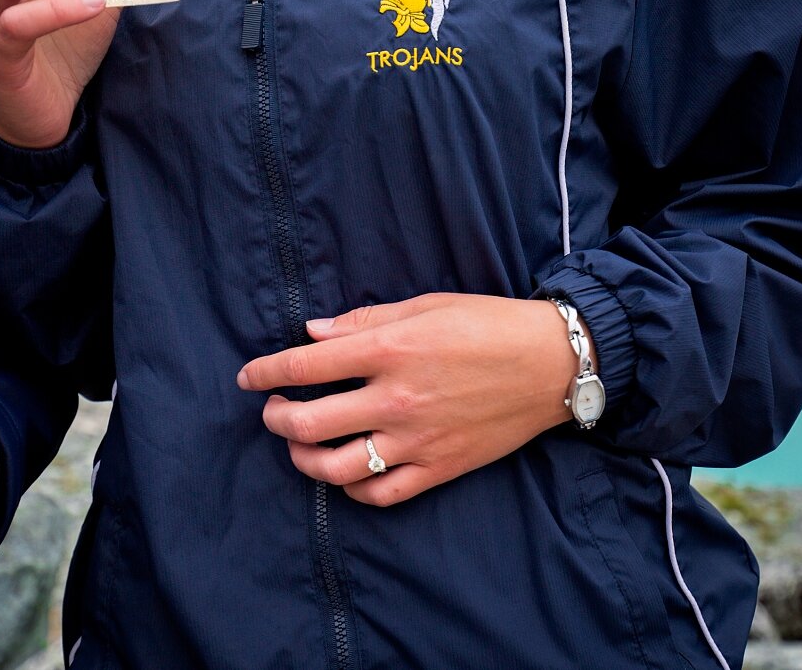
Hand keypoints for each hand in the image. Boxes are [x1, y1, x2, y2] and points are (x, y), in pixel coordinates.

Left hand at [237, 294, 578, 506]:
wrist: (552, 363)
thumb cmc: (489, 324)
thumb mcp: (426, 306)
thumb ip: (364, 321)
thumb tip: (313, 333)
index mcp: (391, 350)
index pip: (305, 365)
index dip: (266, 372)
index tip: (248, 377)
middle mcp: (397, 399)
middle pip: (307, 423)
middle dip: (276, 418)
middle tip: (274, 410)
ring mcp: (417, 440)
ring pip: (335, 468)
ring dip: (303, 458)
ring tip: (299, 444)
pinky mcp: (439, 468)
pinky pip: (380, 494)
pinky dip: (352, 489)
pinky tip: (345, 473)